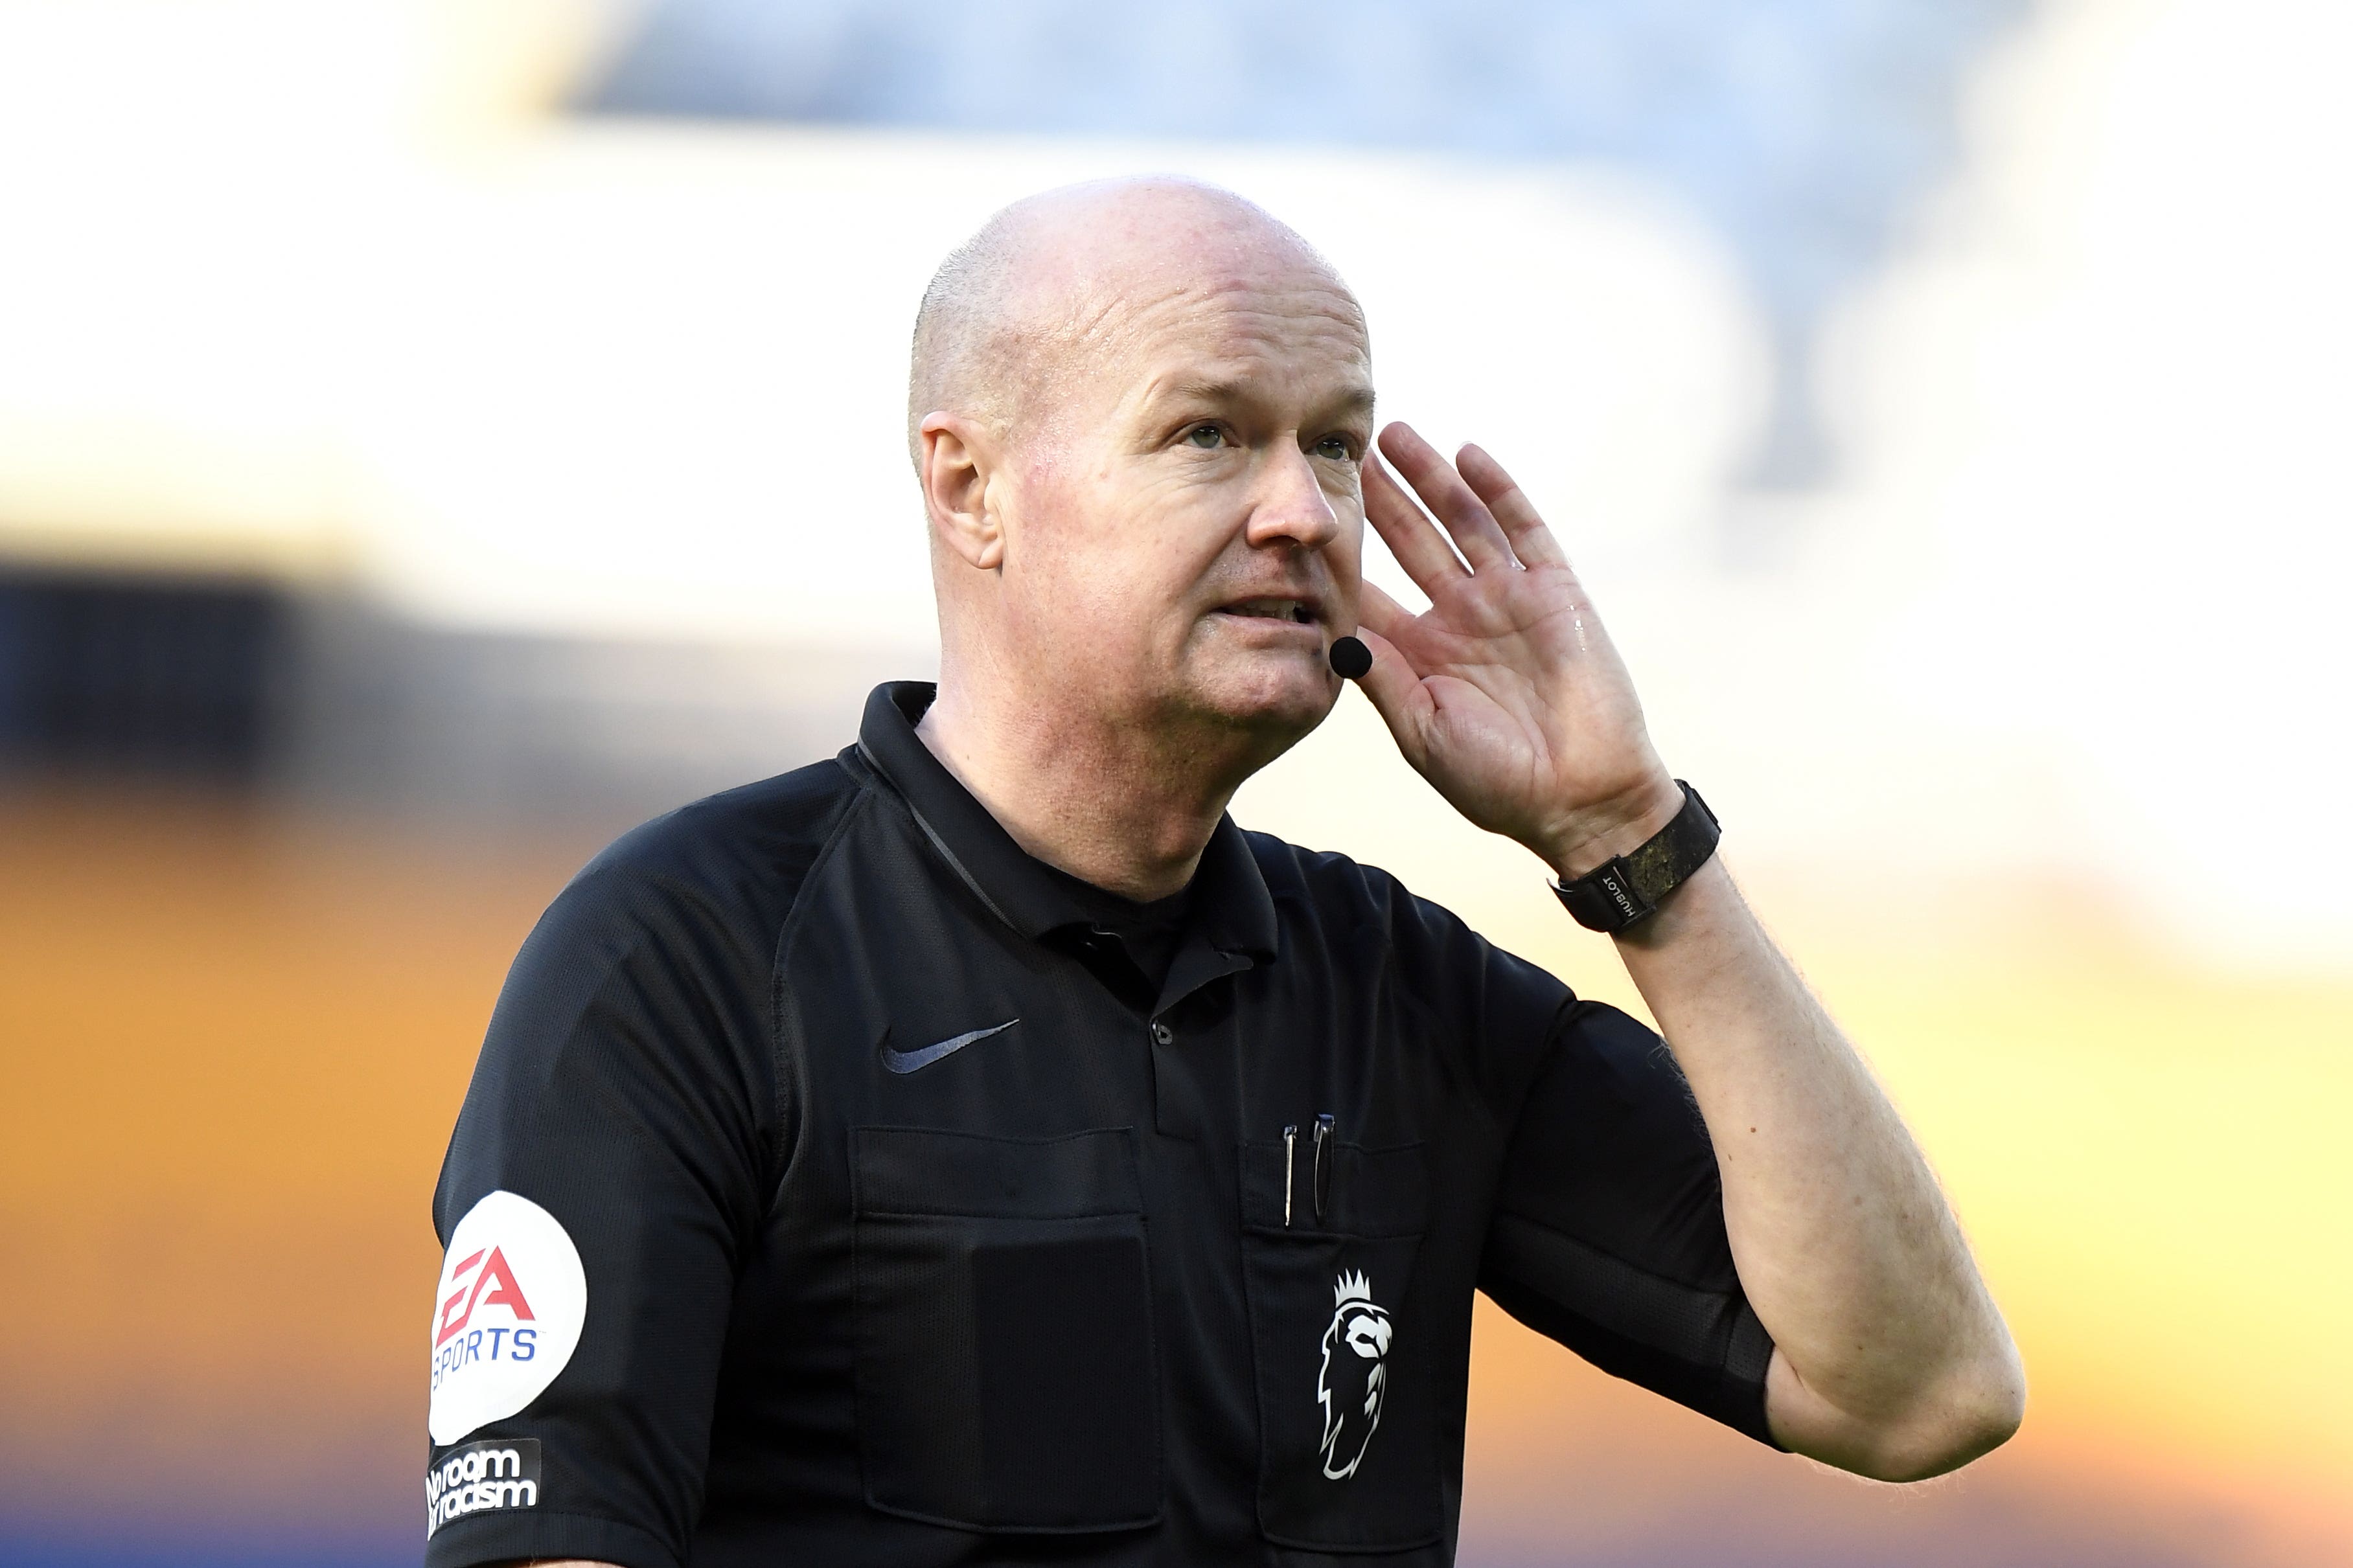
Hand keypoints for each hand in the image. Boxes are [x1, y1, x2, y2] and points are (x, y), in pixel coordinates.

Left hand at [1350, 423, 1681, 879]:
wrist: (1582, 798)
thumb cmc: (1498, 782)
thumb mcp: (1424, 733)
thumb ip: (1383, 679)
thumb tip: (1333, 633)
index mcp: (1421, 654)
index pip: (1369, 592)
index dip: (1336, 556)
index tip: (1296, 519)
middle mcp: (1460, 618)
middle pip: (1408, 542)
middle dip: (1377, 498)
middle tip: (1340, 450)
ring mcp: (1508, 599)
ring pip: (1460, 522)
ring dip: (1428, 478)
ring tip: (1392, 434)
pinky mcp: (1555, 591)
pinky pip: (1522, 530)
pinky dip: (1497, 491)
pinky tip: (1467, 455)